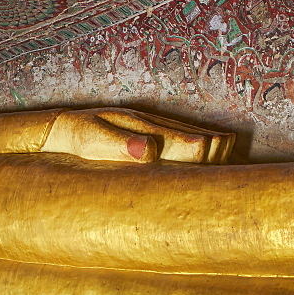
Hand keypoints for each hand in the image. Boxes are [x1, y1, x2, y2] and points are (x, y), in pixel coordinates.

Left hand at [43, 108, 234, 163]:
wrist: (53, 128)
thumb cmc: (69, 135)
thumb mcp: (86, 139)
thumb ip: (117, 144)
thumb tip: (149, 151)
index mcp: (142, 128)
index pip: (185, 143)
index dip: (203, 154)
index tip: (219, 162)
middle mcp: (152, 125)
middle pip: (195, 139)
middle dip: (216, 152)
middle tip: (240, 169)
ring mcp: (152, 128)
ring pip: (190, 138)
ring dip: (211, 150)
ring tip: (236, 163)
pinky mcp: (148, 134)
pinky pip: (179, 140)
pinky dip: (197, 149)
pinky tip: (208, 157)